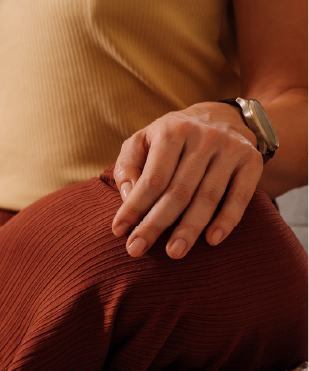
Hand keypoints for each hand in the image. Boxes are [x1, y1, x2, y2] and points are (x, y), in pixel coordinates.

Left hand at [111, 103, 263, 257]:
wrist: (221, 117)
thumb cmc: (171, 138)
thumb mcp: (143, 140)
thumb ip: (128, 165)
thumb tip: (127, 198)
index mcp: (172, 130)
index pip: (152, 177)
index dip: (134, 206)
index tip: (119, 231)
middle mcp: (203, 137)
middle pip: (178, 190)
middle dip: (156, 224)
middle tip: (137, 250)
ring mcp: (230, 149)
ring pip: (208, 197)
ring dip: (190, 229)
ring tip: (174, 252)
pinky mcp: (252, 161)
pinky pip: (240, 196)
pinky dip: (227, 220)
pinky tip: (212, 240)